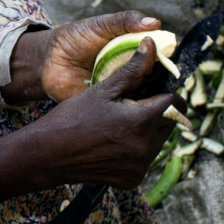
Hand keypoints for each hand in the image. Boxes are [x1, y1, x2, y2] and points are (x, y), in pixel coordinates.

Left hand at [5, 11, 162, 103]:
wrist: (47, 60)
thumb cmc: (74, 38)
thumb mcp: (100, 25)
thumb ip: (125, 22)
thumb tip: (155, 22)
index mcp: (131, 52)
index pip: (157, 57)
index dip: (165, 58)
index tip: (169, 57)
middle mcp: (129, 72)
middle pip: (153, 78)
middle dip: (157, 78)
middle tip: (155, 74)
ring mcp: (119, 89)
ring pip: (140, 95)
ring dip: (144, 95)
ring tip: (142, 88)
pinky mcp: (107, 104)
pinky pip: (121, 109)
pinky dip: (127, 108)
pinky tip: (129, 104)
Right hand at [35, 38, 183, 187]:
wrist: (48, 153)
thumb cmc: (73, 117)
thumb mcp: (103, 90)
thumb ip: (132, 69)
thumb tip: (151, 44)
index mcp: (141, 121)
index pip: (175, 103)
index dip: (167, 92)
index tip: (154, 89)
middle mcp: (146, 147)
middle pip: (170, 123)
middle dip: (157, 111)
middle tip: (131, 105)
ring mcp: (140, 166)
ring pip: (158, 141)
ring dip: (148, 130)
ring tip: (119, 123)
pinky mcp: (132, 179)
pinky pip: (144, 159)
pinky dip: (136, 149)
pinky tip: (113, 143)